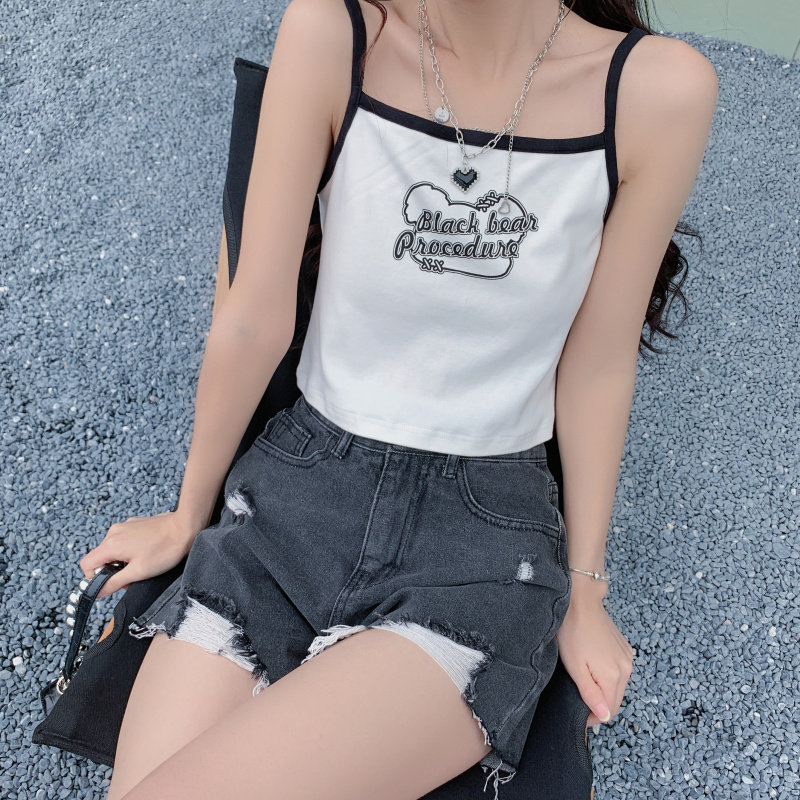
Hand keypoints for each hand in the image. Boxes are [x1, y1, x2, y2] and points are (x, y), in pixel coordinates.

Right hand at [78, 511, 199, 598]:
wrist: (186, 527)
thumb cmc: (166, 548)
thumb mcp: (138, 572)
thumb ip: (114, 583)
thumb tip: (97, 591)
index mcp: (111, 544)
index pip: (87, 565)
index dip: (94, 578)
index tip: (111, 583)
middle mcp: (114, 532)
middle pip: (100, 558)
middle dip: (113, 571)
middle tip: (133, 576)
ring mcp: (125, 526)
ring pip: (113, 550)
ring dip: (123, 561)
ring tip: (144, 563)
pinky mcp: (135, 524)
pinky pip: (124, 541)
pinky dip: (131, 551)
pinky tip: (148, 553)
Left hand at [556, 586, 633, 727]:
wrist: (580, 601)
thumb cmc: (572, 632)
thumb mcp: (575, 667)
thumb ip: (590, 694)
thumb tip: (604, 716)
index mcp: (614, 676)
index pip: (609, 712)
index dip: (592, 717)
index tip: (577, 712)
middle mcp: (626, 669)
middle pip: (615, 700)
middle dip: (598, 703)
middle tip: (577, 693)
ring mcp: (627, 657)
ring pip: (618, 686)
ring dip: (604, 689)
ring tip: (583, 676)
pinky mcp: (625, 648)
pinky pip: (619, 671)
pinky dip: (608, 675)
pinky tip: (593, 664)